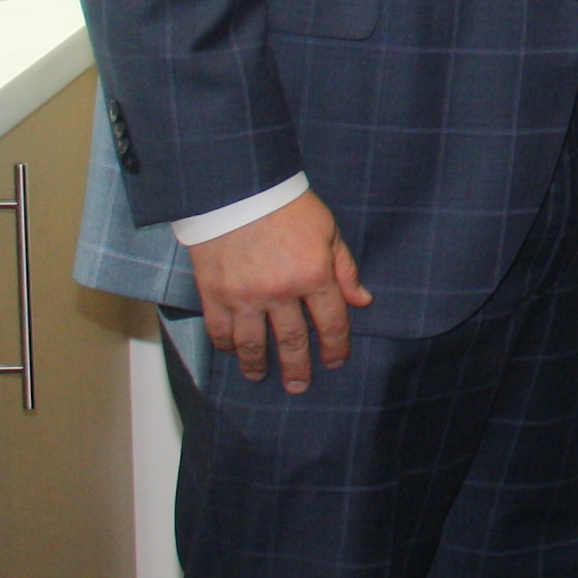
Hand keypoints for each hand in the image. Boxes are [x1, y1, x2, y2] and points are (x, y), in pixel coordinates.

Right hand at [186, 192, 371, 392]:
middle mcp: (280, 292)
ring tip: (260, 378)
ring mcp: (245, 296)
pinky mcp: (214, 294)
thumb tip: (362, 301)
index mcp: (314, 276)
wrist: (238, 190)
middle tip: (299, 386)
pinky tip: (233, 352)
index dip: (336, 346)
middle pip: (292, 341)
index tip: (335, 361)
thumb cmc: (289, 207)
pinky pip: (220, 331)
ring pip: (253, 344)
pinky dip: (227, 346)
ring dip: (258, 365)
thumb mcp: (328, 231)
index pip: (331, 323)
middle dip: (298, 368)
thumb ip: (345, 269)